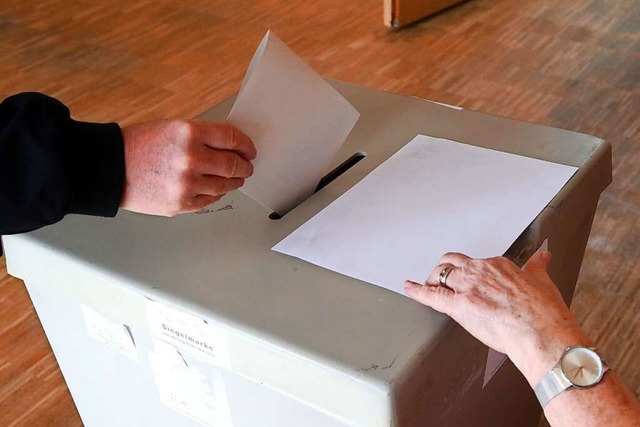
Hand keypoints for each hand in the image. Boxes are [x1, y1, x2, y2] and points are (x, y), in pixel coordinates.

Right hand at [120, 119, 255, 215]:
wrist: (110, 169)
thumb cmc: (137, 146)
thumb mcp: (171, 128)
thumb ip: (201, 136)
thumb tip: (229, 146)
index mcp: (189, 133)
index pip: (231, 138)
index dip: (246, 145)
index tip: (250, 150)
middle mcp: (191, 158)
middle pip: (233, 164)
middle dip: (244, 166)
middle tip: (247, 166)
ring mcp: (187, 184)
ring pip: (225, 185)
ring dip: (234, 181)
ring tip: (235, 178)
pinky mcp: (182, 204)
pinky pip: (210, 199)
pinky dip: (217, 193)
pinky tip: (217, 189)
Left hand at [404, 251, 590, 385]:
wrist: (540, 333)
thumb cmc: (544, 314)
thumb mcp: (542, 281)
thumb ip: (537, 267)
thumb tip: (542, 257)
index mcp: (498, 265)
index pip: (474, 263)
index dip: (468, 272)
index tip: (468, 279)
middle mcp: (480, 271)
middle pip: (452, 263)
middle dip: (444, 271)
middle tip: (441, 279)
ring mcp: (467, 287)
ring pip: (440, 276)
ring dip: (432, 281)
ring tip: (429, 287)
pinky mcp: (458, 306)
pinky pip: (430, 295)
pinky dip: (416, 291)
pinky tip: (409, 288)